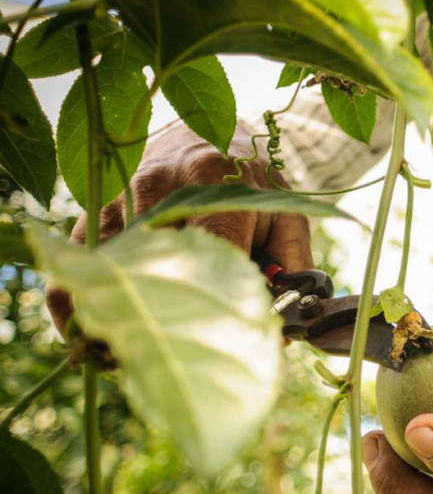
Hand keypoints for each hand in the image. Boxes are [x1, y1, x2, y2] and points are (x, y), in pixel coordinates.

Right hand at [46, 124, 313, 332]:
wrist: (203, 134)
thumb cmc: (250, 183)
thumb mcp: (285, 215)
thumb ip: (293, 268)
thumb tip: (283, 333)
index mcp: (216, 184)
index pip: (211, 258)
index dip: (218, 309)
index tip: (225, 344)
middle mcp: (161, 186)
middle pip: (155, 269)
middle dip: (165, 321)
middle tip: (177, 360)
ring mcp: (120, 194)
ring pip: (108, 272)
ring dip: (118, 317)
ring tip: (135, 353)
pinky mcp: (93, 206)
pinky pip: (77, 264)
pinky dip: (83, 303)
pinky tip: (104, 331)